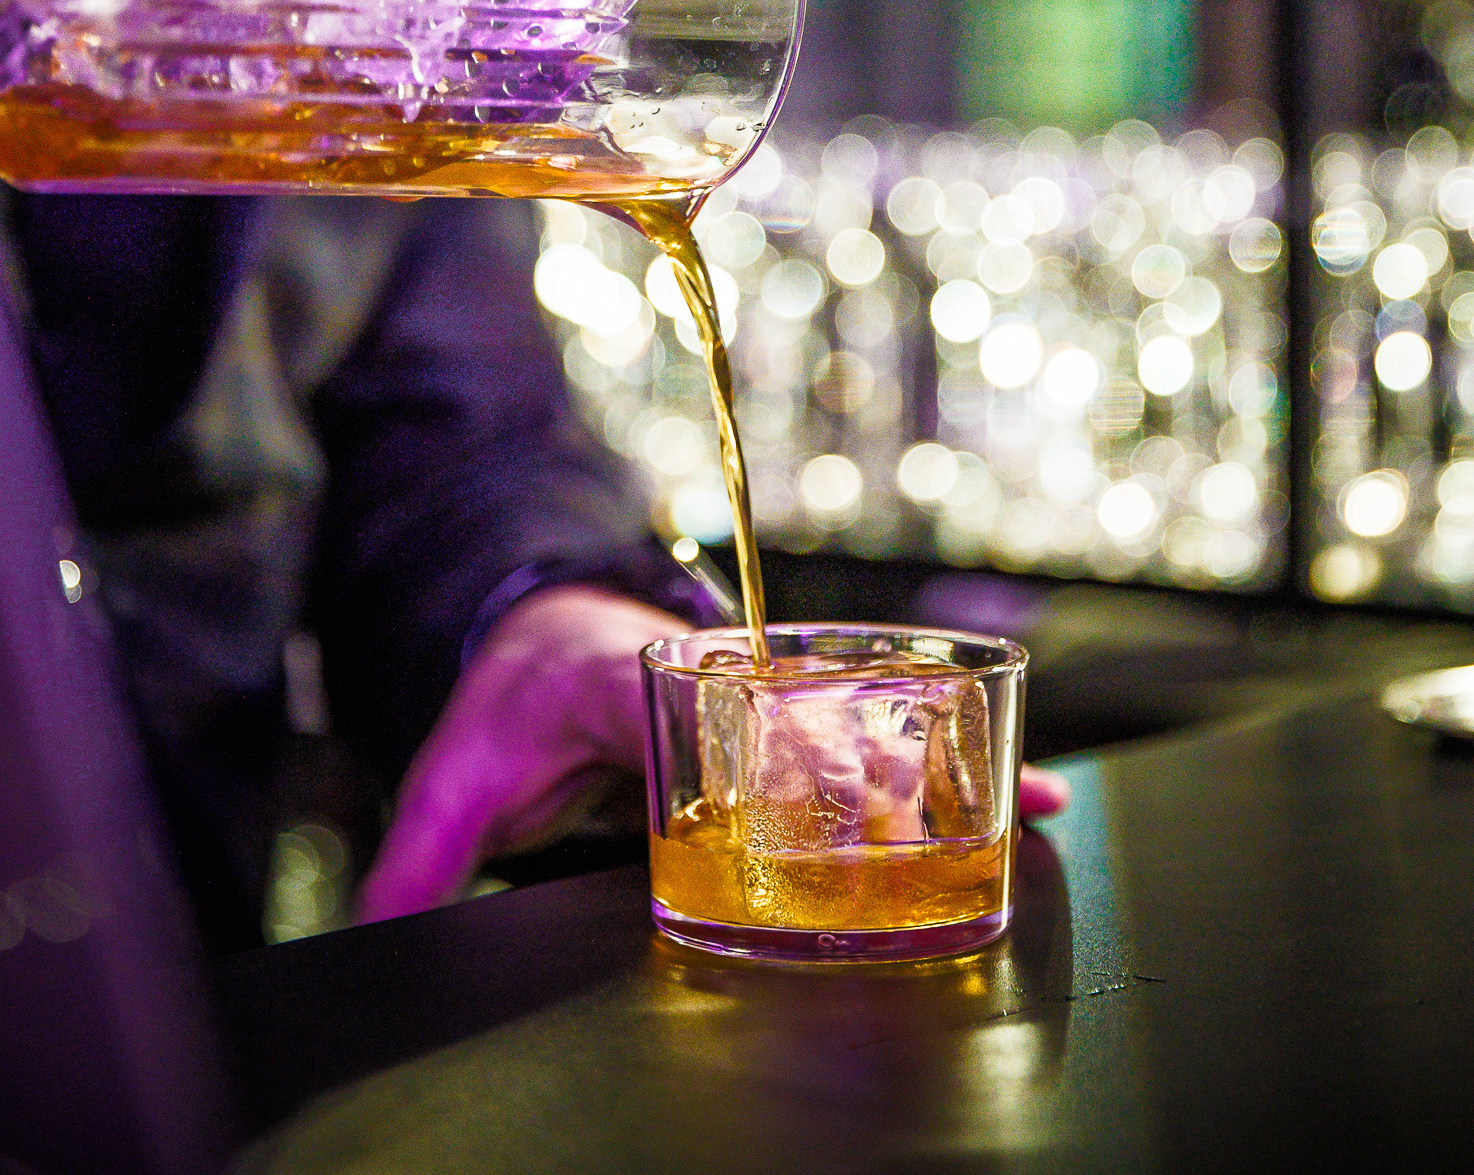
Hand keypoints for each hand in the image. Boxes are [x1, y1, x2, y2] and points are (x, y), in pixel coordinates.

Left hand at [357, 585, 1070, 922]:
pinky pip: (875, 725)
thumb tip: (370, 936)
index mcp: (624, 675)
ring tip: (1020, 800)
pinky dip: (948, 757)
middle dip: (866, 773)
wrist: (546, 614)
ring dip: (932, 760)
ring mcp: (761, 680)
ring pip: (856, 716)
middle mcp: (712, 667)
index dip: (750, 749)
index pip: (692, 706)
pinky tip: (1025, 790)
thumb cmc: (511, 694)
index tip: (802, 796)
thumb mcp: (452, 769)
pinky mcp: (789, 701)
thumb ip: (414, 853)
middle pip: (801, 718)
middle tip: (932, 830)